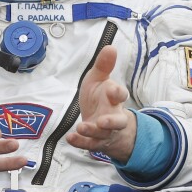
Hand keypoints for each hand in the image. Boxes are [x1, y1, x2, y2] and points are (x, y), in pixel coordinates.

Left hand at [67, 46, 134, 161]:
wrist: (100, 120)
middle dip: (112, 121)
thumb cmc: (99, 97)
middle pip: (118, 121)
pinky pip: (89, 144)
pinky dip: (81, 142)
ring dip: (93, 131)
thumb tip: (111, 47)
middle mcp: (113, 115)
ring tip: (82, 127)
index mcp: (114, 98)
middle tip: (103, 121)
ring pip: (104, 134)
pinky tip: (71, 137)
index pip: (120, 95)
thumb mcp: (98, 79)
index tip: (111, 90)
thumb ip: (103, 65)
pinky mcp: (95, 141)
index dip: (117, 93)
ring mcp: (105, 131)